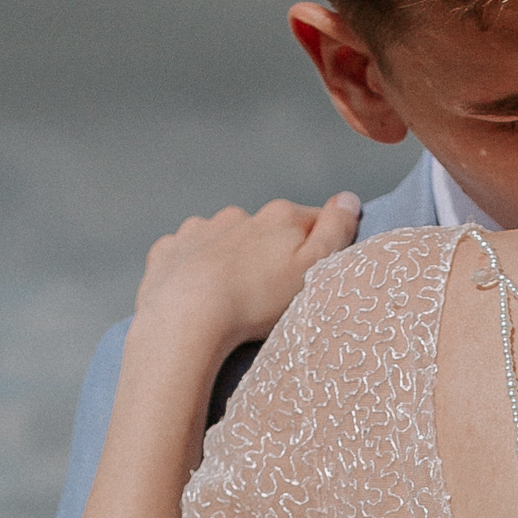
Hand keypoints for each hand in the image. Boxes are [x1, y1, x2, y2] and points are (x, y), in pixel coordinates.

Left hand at [132, 193, 362, 362]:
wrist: (185, 318)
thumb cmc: (255, 301)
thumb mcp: (314, 269)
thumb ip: (336, 231)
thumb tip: (348, 199)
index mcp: (279, 217)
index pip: (312, 222)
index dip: (317, 248)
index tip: (311, 277)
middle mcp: (239, 215)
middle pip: (266, 232)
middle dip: (270, 255)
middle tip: (269, 297)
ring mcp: (200, 230)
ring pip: (225, 241)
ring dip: (231, 261)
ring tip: (231, 300)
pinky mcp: (169, 251)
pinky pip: (187, 254)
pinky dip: (194, 269)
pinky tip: (198, 296)